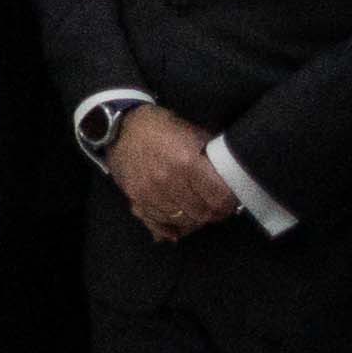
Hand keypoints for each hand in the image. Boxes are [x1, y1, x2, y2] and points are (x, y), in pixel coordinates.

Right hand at [99, 102, 239, 242]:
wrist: (121, 128)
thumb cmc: (162, 128)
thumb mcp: (194, 134)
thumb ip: (213, 159)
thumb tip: (230, 180)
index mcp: (186, 162)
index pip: (218, 198)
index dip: (228, 202)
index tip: (230, 199)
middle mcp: (167, 181)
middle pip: (202, 214)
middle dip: (213, 212)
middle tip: (214, 205)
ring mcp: (149, 192)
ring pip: (182, 221)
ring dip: (193, 219)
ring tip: (196, 208)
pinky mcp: (135, 199)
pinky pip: (159, 223)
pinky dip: (171, 224)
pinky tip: (177, 219)